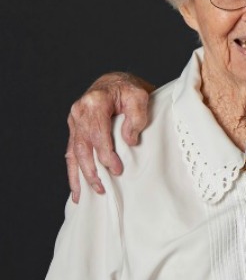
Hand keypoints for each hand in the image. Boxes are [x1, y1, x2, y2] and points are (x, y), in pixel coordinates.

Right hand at [66, 72, 154, 202]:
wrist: (116, 83)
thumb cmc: (130, 91)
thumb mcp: (139, 97)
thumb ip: (136, 118)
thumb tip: (128, 141)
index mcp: (94, 102)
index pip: (97, 134)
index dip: (106, 155)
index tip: (118, 170)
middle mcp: (79, 112)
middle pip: (82, 147)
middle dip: (91, 171)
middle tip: (102, 188)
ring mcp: (75, 121)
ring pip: (73, 153)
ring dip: (79, 176)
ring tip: (83, 195)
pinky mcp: (75, 130)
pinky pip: (71, 153)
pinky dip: (73, 172)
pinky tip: (76, 188)